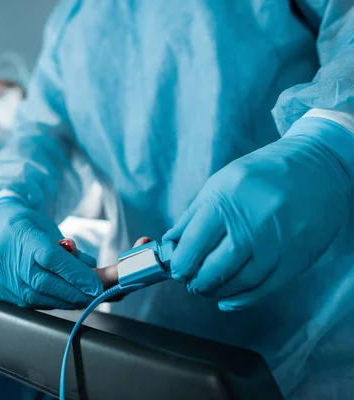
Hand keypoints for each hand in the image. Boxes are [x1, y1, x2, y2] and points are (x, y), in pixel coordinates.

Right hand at [0, 197, 102, 308]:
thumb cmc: (25, 227)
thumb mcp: (48, 228)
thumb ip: (70, 251)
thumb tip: (94, 273)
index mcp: (24, 237)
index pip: (53, 259)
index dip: (76, 274)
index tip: (98, 284)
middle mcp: (13, 263)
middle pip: (49, 284)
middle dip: (79, 292)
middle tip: (102, 294)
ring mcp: (7, 283)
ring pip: (44, 299)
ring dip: (71, 300)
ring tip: (90, 296)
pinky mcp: (7, 297)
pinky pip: (37, 304)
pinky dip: (57, 302)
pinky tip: (70, 298)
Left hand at [163, 118, 353, 310]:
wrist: (317, 168)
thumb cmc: (262, 175)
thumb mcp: (220, 184)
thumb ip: (193, 216)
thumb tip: (170, 245)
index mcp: (227, 200)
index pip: (194, 242)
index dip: (180, 263)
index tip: (176, 270)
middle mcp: (254, 222)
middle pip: (216, 266)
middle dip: (197, 281)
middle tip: (190, 283)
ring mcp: (279, 242)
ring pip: (240, 281)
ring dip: (218, 291)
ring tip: (207, 288)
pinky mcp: (298, 258)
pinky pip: (266, 288)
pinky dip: (242, 299)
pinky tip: (228, 299)